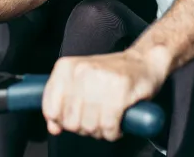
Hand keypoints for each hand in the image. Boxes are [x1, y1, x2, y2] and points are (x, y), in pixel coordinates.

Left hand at [42, 50, 166, 140]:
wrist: (143, 61)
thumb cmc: (110, 74)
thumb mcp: (80, 81)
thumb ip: (63, 103)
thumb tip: (54, 127)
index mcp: (66, 67)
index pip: (51, 108)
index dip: (62, 121)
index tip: (75, 118)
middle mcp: (81, 71)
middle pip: (71, 122)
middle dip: (84, 128)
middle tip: (96, 119)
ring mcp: (100, 80)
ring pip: (90, 126)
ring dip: (100, 131)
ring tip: (107, 119)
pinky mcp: (120, 91)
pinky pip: (109, 127)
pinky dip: (113, 132)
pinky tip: (117, 123)